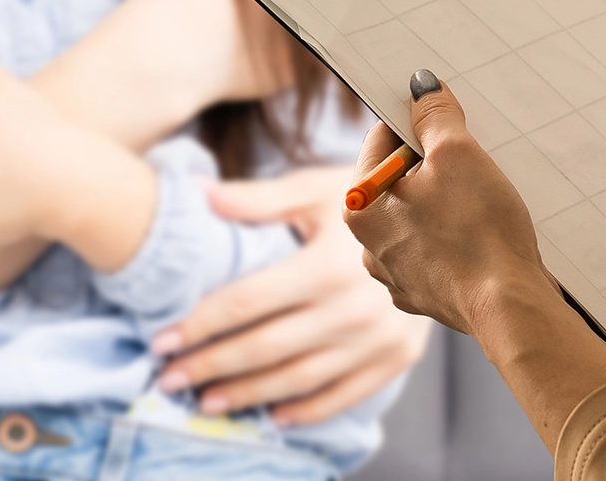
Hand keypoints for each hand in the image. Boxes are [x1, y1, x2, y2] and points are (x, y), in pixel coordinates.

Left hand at [150, 164, 431, 425]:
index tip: (163, 340)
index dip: (200, 324)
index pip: (247, 303)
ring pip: (298, 378)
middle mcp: (353, 307)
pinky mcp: (398, 357)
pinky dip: (306, 409)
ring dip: (248, 395)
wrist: (442, 216)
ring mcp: (378, 338)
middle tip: (169, 379)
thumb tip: (198, 194)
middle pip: (265, 347)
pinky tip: (272, 416)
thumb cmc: (367, 196)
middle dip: (211, 366)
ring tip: (206, 402)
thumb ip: (256, 199)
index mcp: (327, 263)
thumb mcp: (314, 188)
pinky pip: (344, 394)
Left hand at [344, 74, 605, 448]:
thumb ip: (435, 115)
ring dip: (446, 201)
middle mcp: (368, 244)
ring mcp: (397, 273)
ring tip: (480, 203)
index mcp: (359, 206)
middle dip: (434, 165)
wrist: (511, 310)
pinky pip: (438, 249)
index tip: (444, 119)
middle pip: (399, 179)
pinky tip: (482, 236)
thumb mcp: (458, 154)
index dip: (416, 122)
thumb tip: (421, 86)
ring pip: (420, 215)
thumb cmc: (479, 232)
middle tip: (469, 164)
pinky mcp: (428, 294)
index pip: (381, 139)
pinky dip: (457, 237)